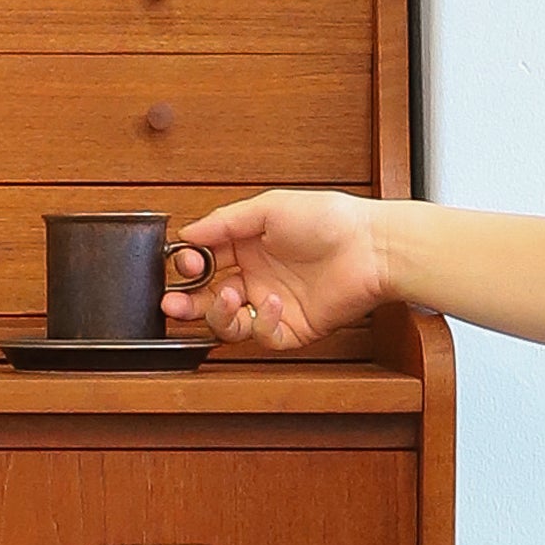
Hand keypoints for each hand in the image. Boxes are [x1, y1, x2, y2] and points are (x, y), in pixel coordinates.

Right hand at [165, 188, 384, 351]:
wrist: (370, 247)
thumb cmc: (329, 219)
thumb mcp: (269, 208)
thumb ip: (224, 222)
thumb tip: (188, 232)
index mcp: (248, 247)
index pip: (204, 263)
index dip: (189, 266)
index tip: (186, 262)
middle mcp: (257, 277)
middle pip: (209, 300)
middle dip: (187, 303)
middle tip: (174, 303)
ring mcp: (272, 305)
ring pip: (229, 325)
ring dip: (220, 315)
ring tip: (230, 298)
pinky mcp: (292, 328)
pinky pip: (263, 336)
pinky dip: (260, 323)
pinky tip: (270, 302)